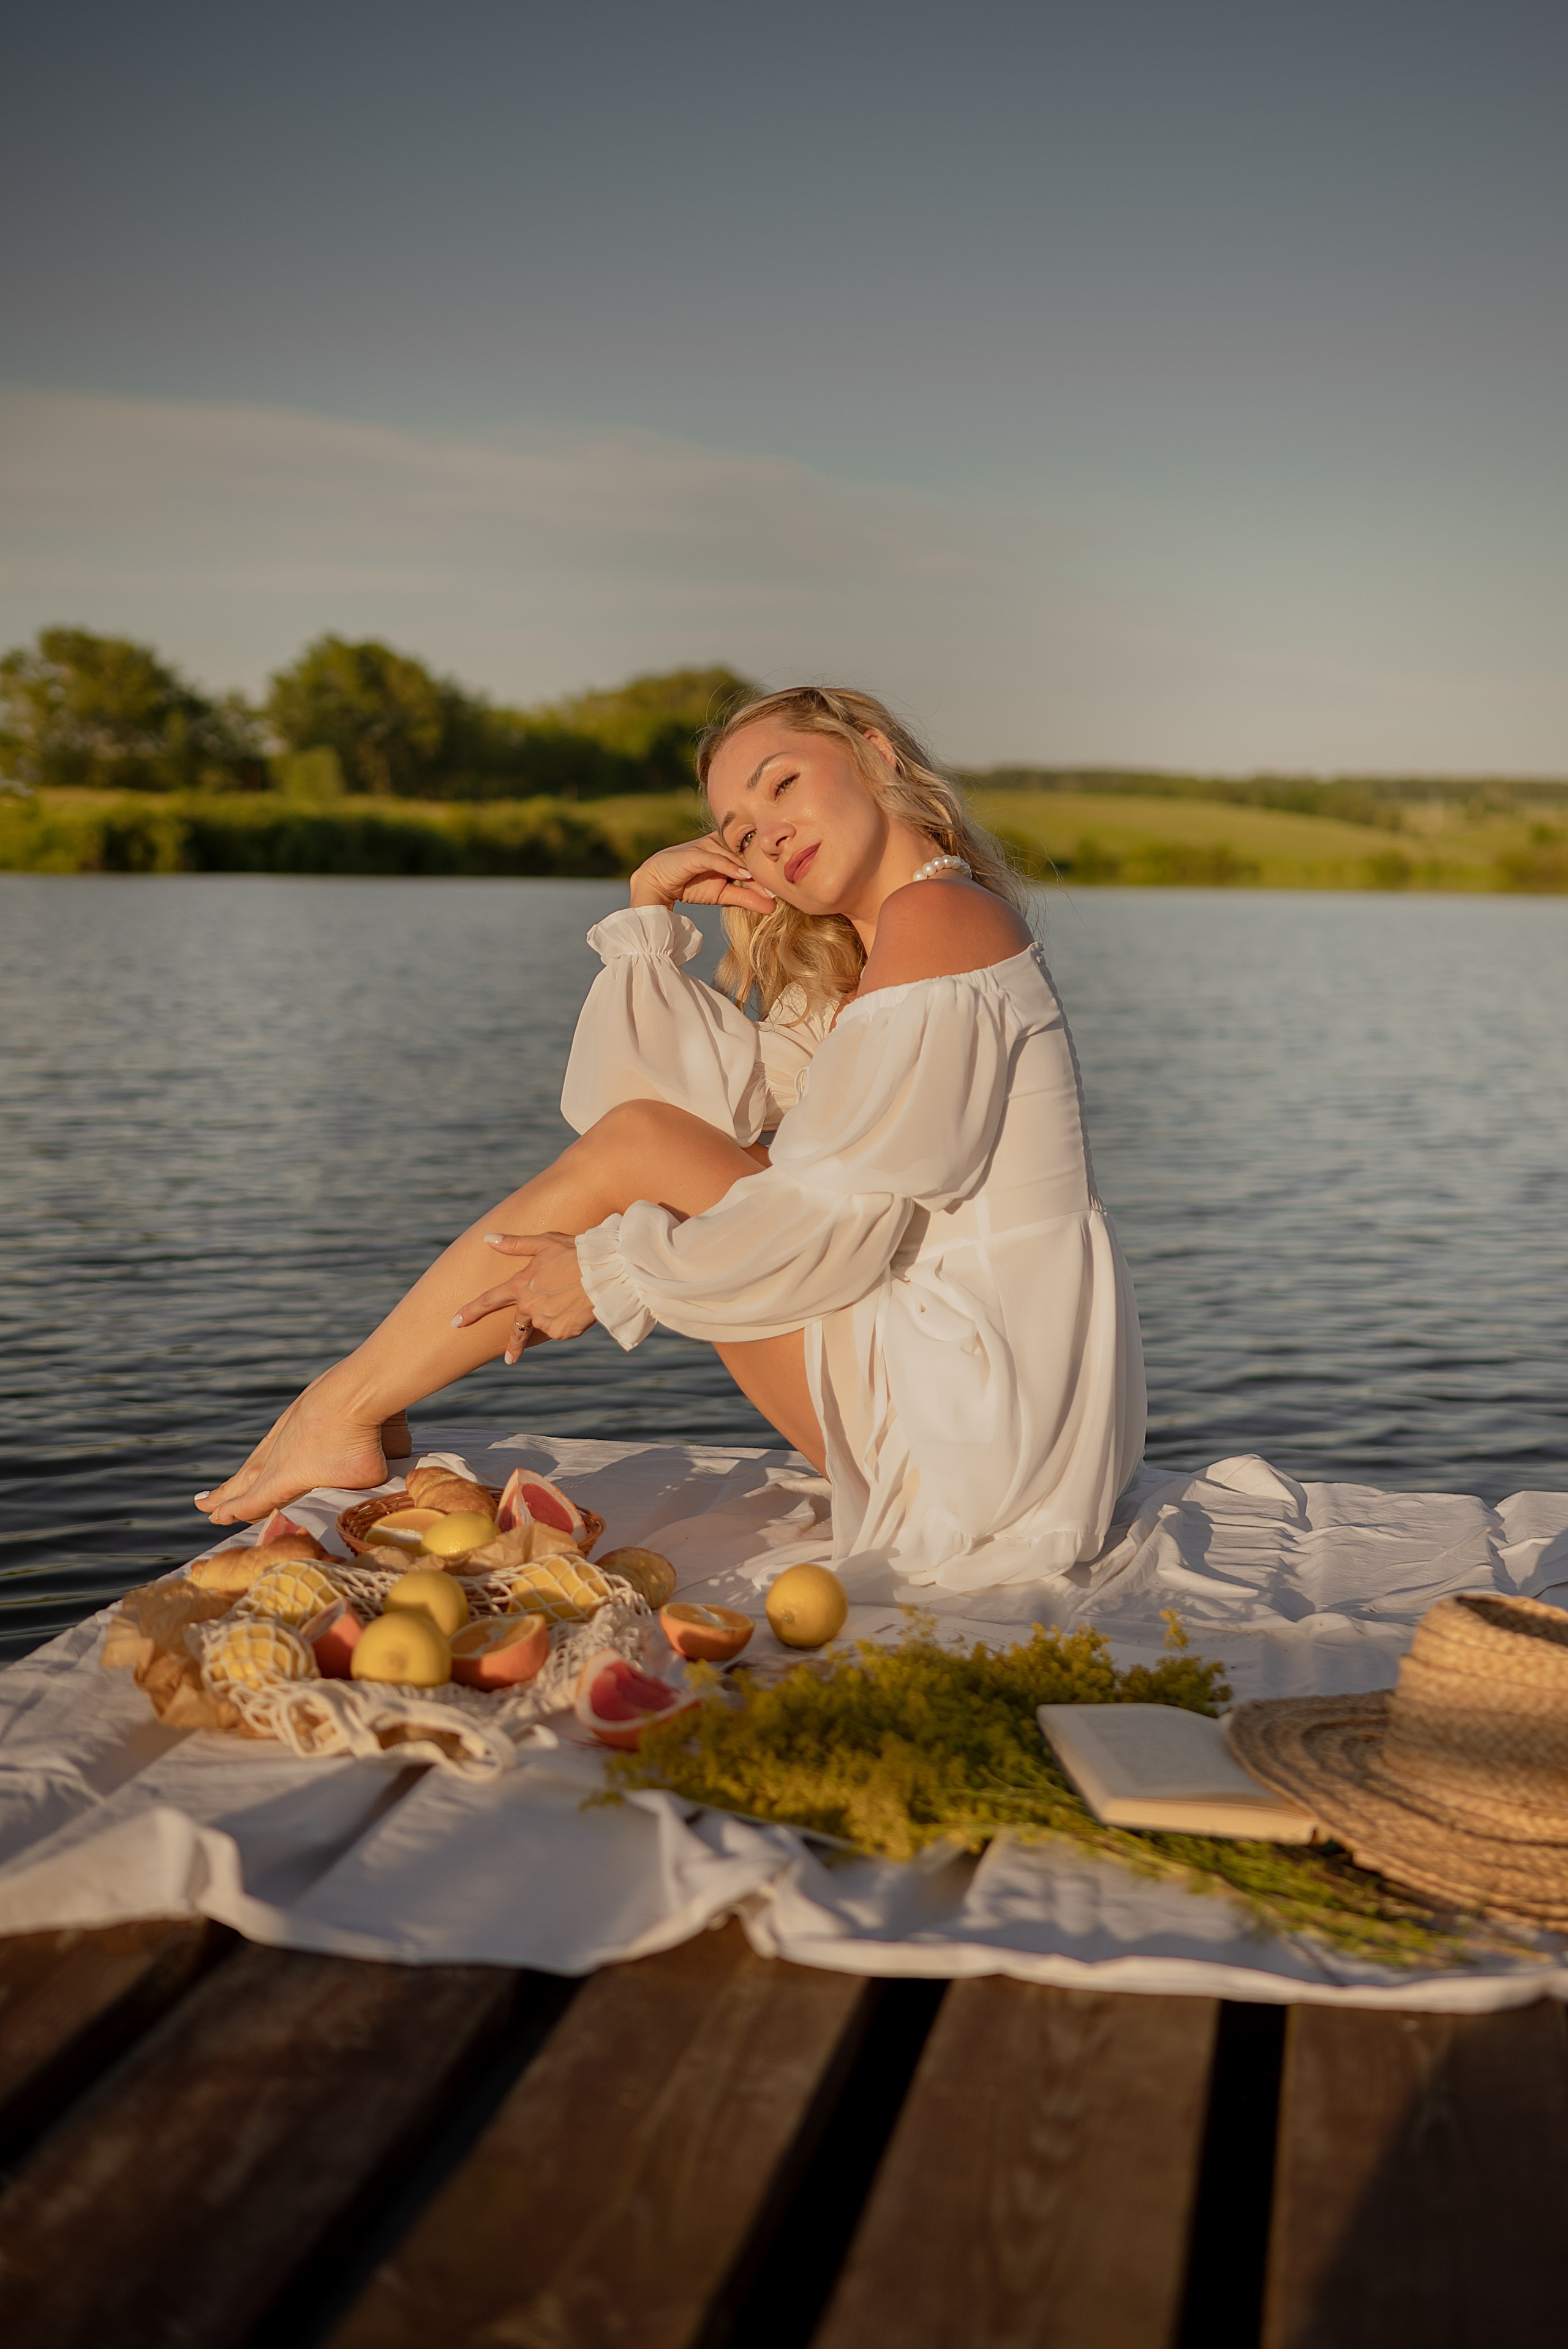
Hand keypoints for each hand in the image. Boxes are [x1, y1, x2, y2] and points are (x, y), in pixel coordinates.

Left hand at [452, 1233, 596, 1360]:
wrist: (606, 1271)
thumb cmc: (575, 1252)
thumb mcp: (544, 1242)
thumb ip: (514, 1244)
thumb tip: (487, 1238)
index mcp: (521, 1285)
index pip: (488, 1300)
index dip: (470, 1311)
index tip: (454, 1323)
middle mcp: (529, 1306)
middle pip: (517, 1329)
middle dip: (513, 1345)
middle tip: (508, 1358)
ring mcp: (545, 1321)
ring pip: (545, 1324)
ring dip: (555, 1317)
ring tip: (573, 1300)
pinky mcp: (562, 1332)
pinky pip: (562, 1330)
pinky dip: (569, 1322)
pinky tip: (580, 1309)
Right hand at [629, 832, 775, 912]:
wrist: (658, 884)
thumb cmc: (691, 885)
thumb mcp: (723, 895)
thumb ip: (747, 898)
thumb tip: (773, 907)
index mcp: (729, 849)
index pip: (753, 856)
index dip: (770, 866)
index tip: (790, 879)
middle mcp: (720, 844)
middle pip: (747, 853)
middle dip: (765, 867)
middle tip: (785, 879)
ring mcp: (707, 846)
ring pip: (734, 854)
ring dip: (751, 867)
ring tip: (769, 880)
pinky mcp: (694, 853)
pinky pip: (715, 858)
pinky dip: (729, 866)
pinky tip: (744, 874)